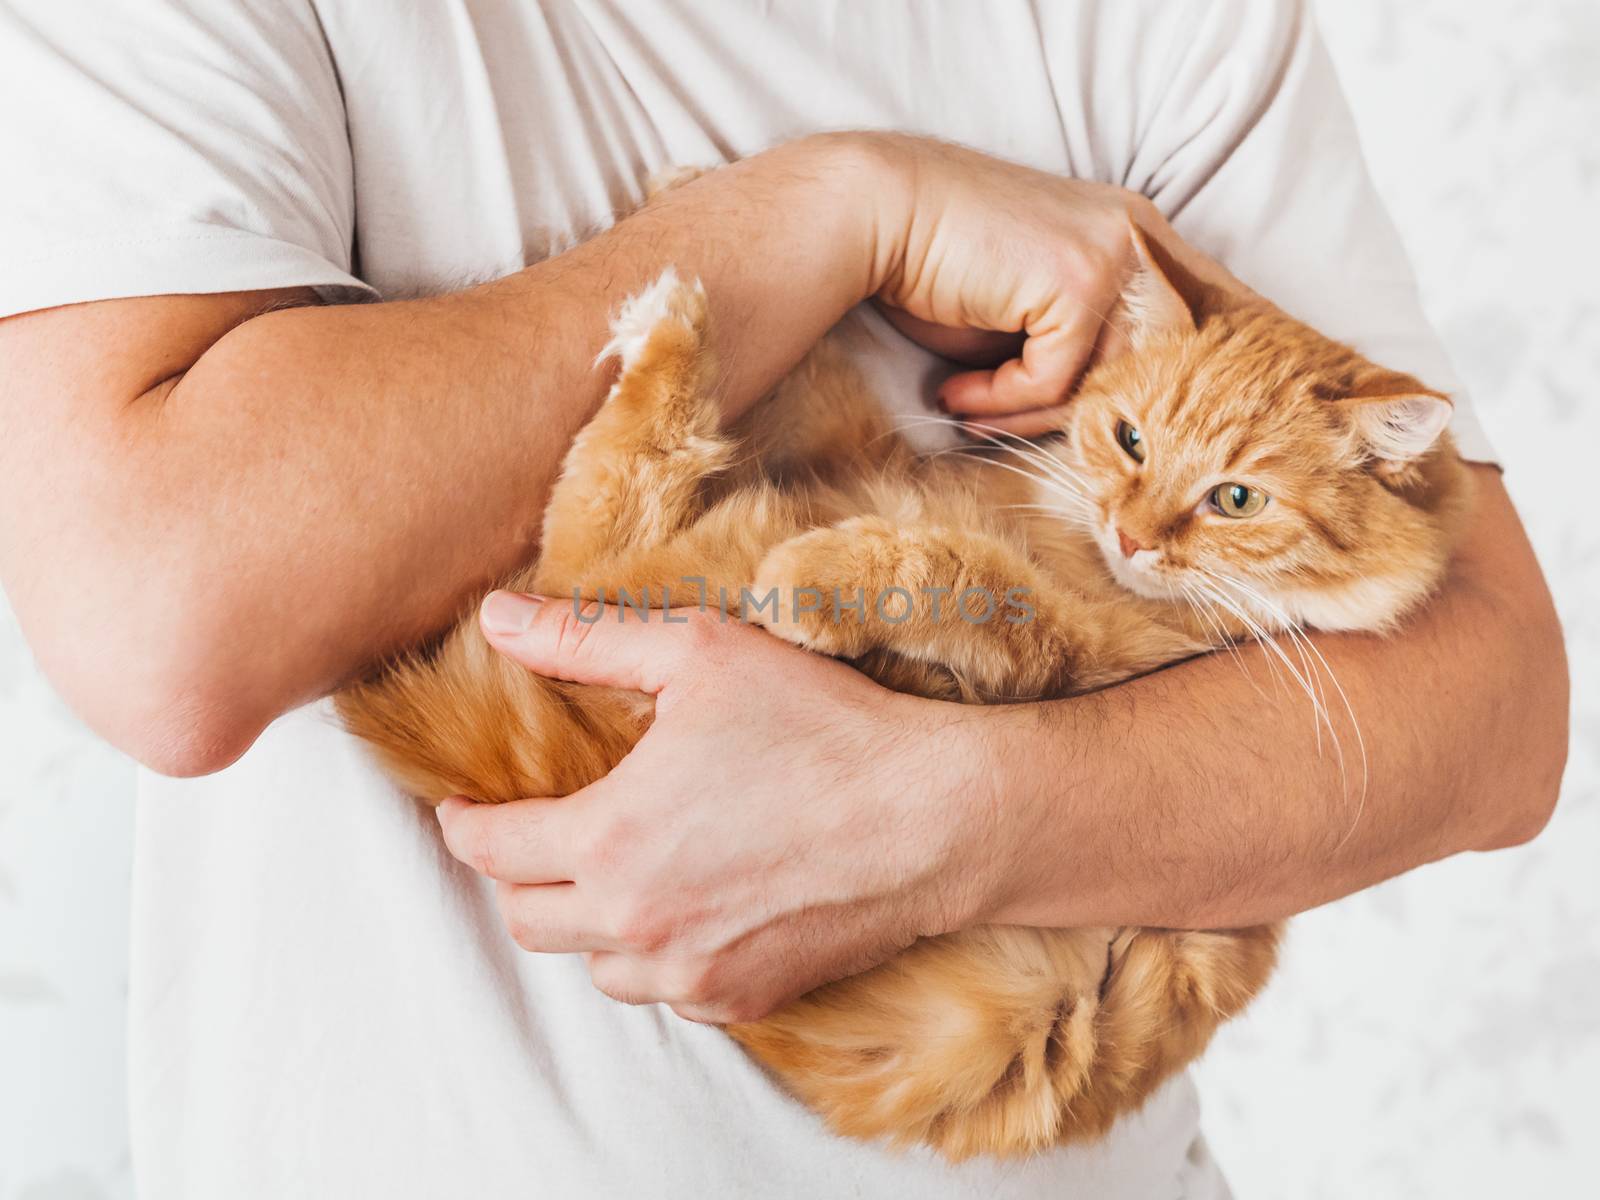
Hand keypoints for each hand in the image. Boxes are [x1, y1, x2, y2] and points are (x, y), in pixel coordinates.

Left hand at [435, 591, 998, 1023]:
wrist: (936, 819)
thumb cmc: (822, 729)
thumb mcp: (699, 653)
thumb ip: (584, 638)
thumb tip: (496, 618)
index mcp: (610, 839)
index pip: (491, 850)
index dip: (464, 826)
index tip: (462, 811)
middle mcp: (638, 922)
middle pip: (527, 922)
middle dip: (514, 879)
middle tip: (532, 840)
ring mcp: (693, 973)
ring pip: (596, 967)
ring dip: (589, 923)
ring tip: (617, 873)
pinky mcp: (747, 1000)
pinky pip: (670, 992)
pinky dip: (661, 956)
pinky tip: (691, 909)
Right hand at [849, 133, 1237, 434]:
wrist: (878, 211)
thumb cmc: (937, 263)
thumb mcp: (1027, 311)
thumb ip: (1075, 349)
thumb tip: (1112, 422)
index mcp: (1135, 236)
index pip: (1183, 327)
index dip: (1168, 384)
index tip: (1139, 431)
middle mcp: (1137, 238)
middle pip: (1138, 368)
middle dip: (1071, 414)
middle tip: (998, 426)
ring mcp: (1113, 256)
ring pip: (1097, 382)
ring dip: (1025, 414)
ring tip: (968, 412)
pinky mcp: (1078, 282)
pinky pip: (1051, 381)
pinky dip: (999, 399)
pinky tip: (955, 391)